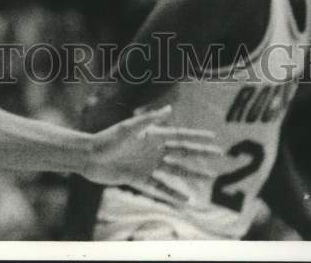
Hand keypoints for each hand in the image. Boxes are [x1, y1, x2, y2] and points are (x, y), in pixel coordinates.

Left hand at [85, 105, 219, 199]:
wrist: (90, 157)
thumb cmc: (108, 139)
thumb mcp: (128, 128)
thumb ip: (149, 120)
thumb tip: (169, 109)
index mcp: (153, 135)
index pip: (180, 136)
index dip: (197, 137)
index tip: (214, 138)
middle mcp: (153, 150)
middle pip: (182, 152)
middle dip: (201, 154)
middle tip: (220, 157)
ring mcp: (148, 165)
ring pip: (175, 171)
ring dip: (191, 175)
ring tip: (208, 179)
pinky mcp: (139, 179)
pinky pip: (160, 187)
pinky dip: (172, 194)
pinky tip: (185, 201)